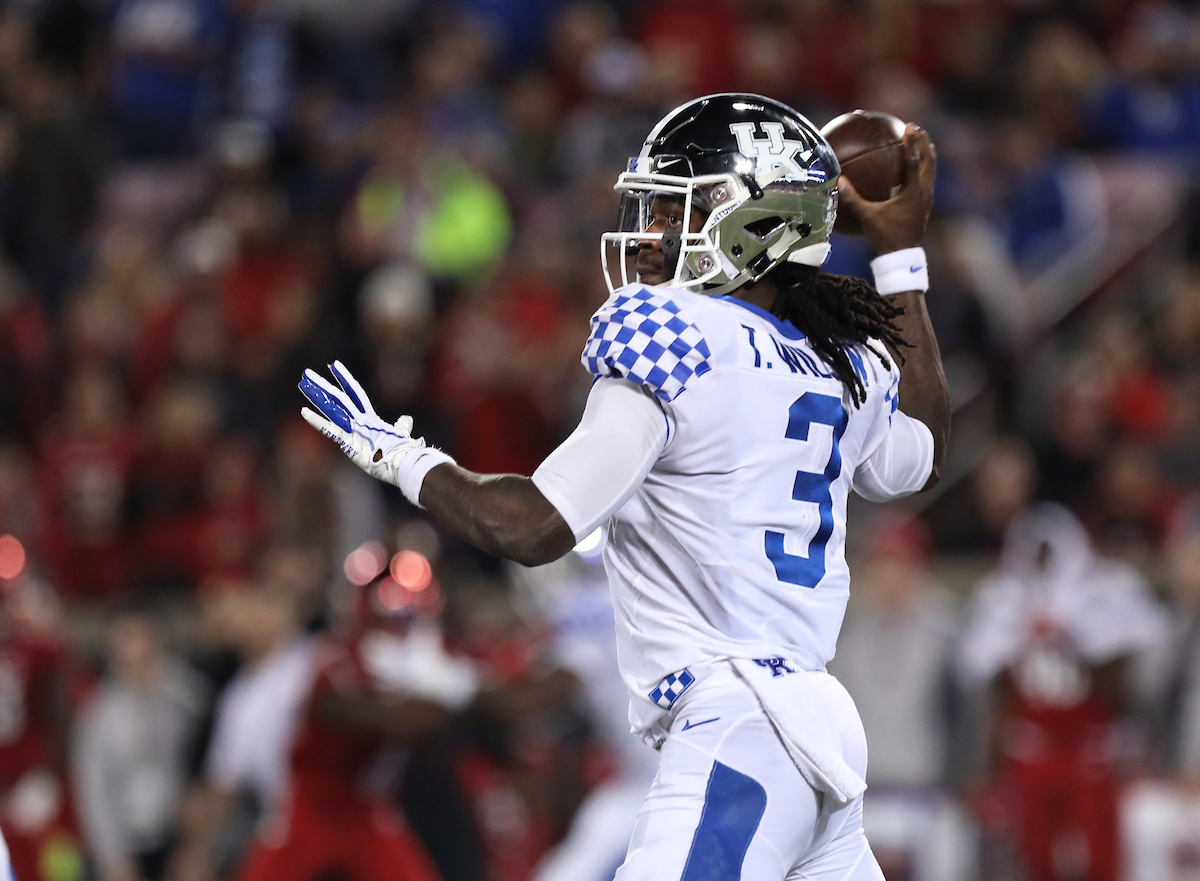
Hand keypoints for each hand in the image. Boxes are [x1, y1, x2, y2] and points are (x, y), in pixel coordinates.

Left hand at [299, 361, 426, 486]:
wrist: (404, 462)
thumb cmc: (404, 452)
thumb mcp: (401, 435)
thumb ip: (401, 426)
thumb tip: (406, 419)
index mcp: (371, 419)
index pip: (356, 394)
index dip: (345, 379)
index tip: (334, 366)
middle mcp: (360, 420)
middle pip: (339, 397)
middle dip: (322, 384)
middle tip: (307, 373)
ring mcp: (354, 429)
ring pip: (333, 407)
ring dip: (317, 395)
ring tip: (303, 383)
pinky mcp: (350, 442)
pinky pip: (330, 430)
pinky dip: (317, 421)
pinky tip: (303, 411)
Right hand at [838, 124, 936, 255]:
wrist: (902, 256)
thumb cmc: (885, 236)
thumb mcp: (867, 216)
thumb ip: (853, 198)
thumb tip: (838, 180)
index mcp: (913, 191)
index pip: (914, 160)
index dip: (911, 142)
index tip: (908, 126)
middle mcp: (924, 192)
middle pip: (929, 160)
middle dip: (923, 143)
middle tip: (916, 128)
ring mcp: (927, 198)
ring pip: (931, 169)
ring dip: (926, 154)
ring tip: (920, 141)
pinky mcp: (924, 204)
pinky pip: (927, 179)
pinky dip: (922, 168)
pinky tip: (913, 167)